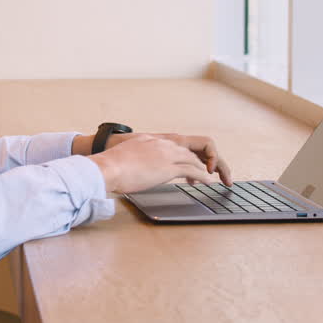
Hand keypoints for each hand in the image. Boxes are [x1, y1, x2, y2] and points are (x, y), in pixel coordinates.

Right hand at [92, 134, 232, 193]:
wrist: (107, 168)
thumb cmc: (110, 166)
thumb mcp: (126, 156)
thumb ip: (137, 158)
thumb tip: (136, 169)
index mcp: (152, 139)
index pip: (178, 145)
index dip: (188, 155)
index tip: (193, 165)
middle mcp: (162, 144)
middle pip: (192, 149)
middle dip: (205, 160)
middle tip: (212, 170)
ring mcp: (166, 154)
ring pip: (195, 159)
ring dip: (208, 169)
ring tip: (215, 179)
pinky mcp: (168, 167)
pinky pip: (194, 170)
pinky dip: (204, 177)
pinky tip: (209, 182)